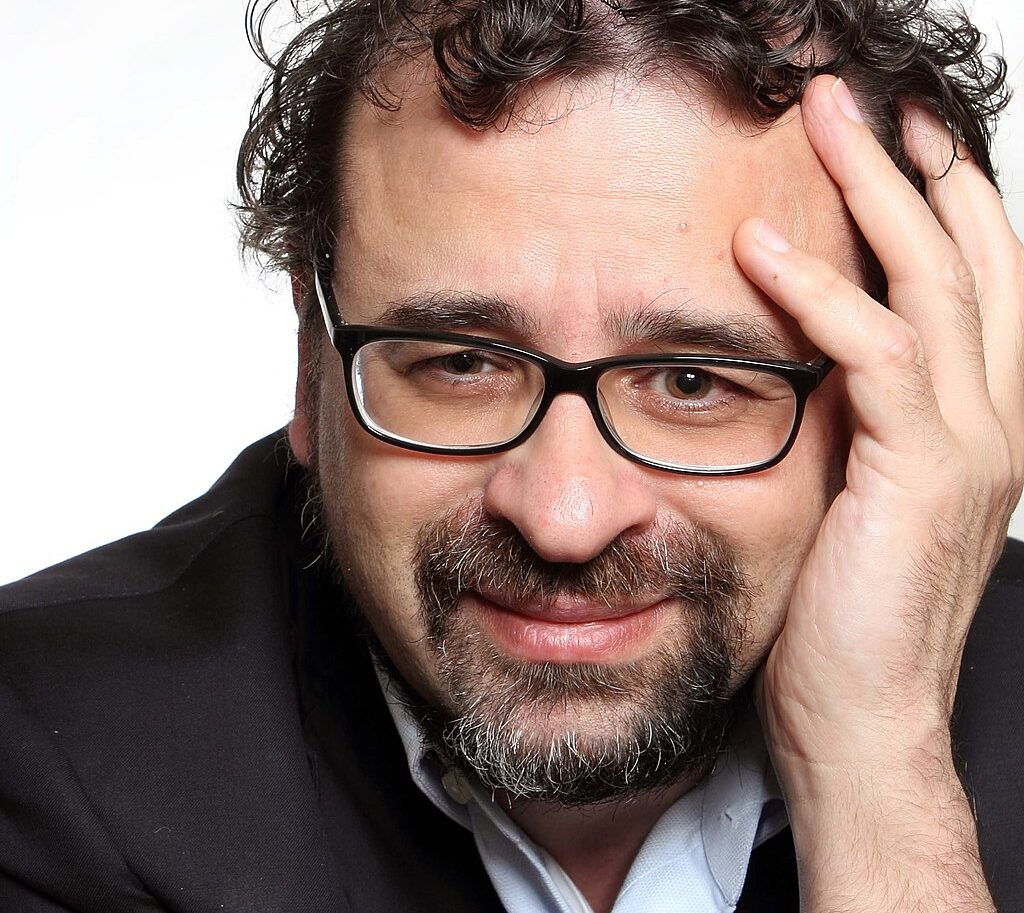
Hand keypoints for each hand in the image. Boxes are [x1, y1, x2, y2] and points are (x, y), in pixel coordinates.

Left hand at [732, 74, 1022, 911]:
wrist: (862, 718)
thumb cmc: (844, 616)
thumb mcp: (850, 498)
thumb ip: (846, 426)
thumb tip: (796, 366)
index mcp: (976, 424)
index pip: (975, 285)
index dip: (940, 204)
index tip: (891, 144)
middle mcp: (991, 422)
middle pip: (968, 256)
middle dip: (916, 166)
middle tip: (858, 100)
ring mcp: (967, 445)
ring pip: (934, 282)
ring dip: (876, 192)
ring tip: (824, 120)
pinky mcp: (918, 474)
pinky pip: (874, 355)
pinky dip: (818, 297)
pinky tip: (763, 249)